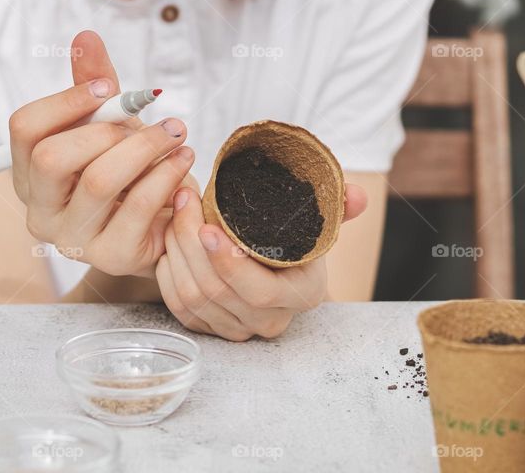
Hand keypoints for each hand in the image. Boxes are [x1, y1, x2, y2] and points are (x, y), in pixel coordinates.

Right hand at [9, 30, 198, 276]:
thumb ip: (94, 84)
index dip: (66, 100)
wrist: (166, 222)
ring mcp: (73, 240)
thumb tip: (86, 36)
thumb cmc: (130, 171)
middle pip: (52, 158)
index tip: (108, 87)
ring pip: (99, 181)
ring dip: (146, 147)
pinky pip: (138, 207)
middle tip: (154, 115)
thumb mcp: (112, 124)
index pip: (24, 128)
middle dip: (108, 129)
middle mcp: (41, 211)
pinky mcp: (112, 256)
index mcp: (30, 174)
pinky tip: (183, 161)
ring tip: (178, 134)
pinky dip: (166, 176)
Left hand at [155, 183, 368, 340]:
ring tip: (174, 214)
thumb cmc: (297, 240)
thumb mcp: (319, 222)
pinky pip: (180, 309)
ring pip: (193, 298)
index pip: (258, 291)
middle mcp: (270, 320)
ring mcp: (239, 330)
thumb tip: (356, 195)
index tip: (208, 227)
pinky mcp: (211, 329)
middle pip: (217, 291)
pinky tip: (168, 245)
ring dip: (176, 253)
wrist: (282, 266)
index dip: (229, 263)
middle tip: (183, 201)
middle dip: (191, 243)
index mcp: (302, 295)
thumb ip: (338, 206)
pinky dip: (168, 275)